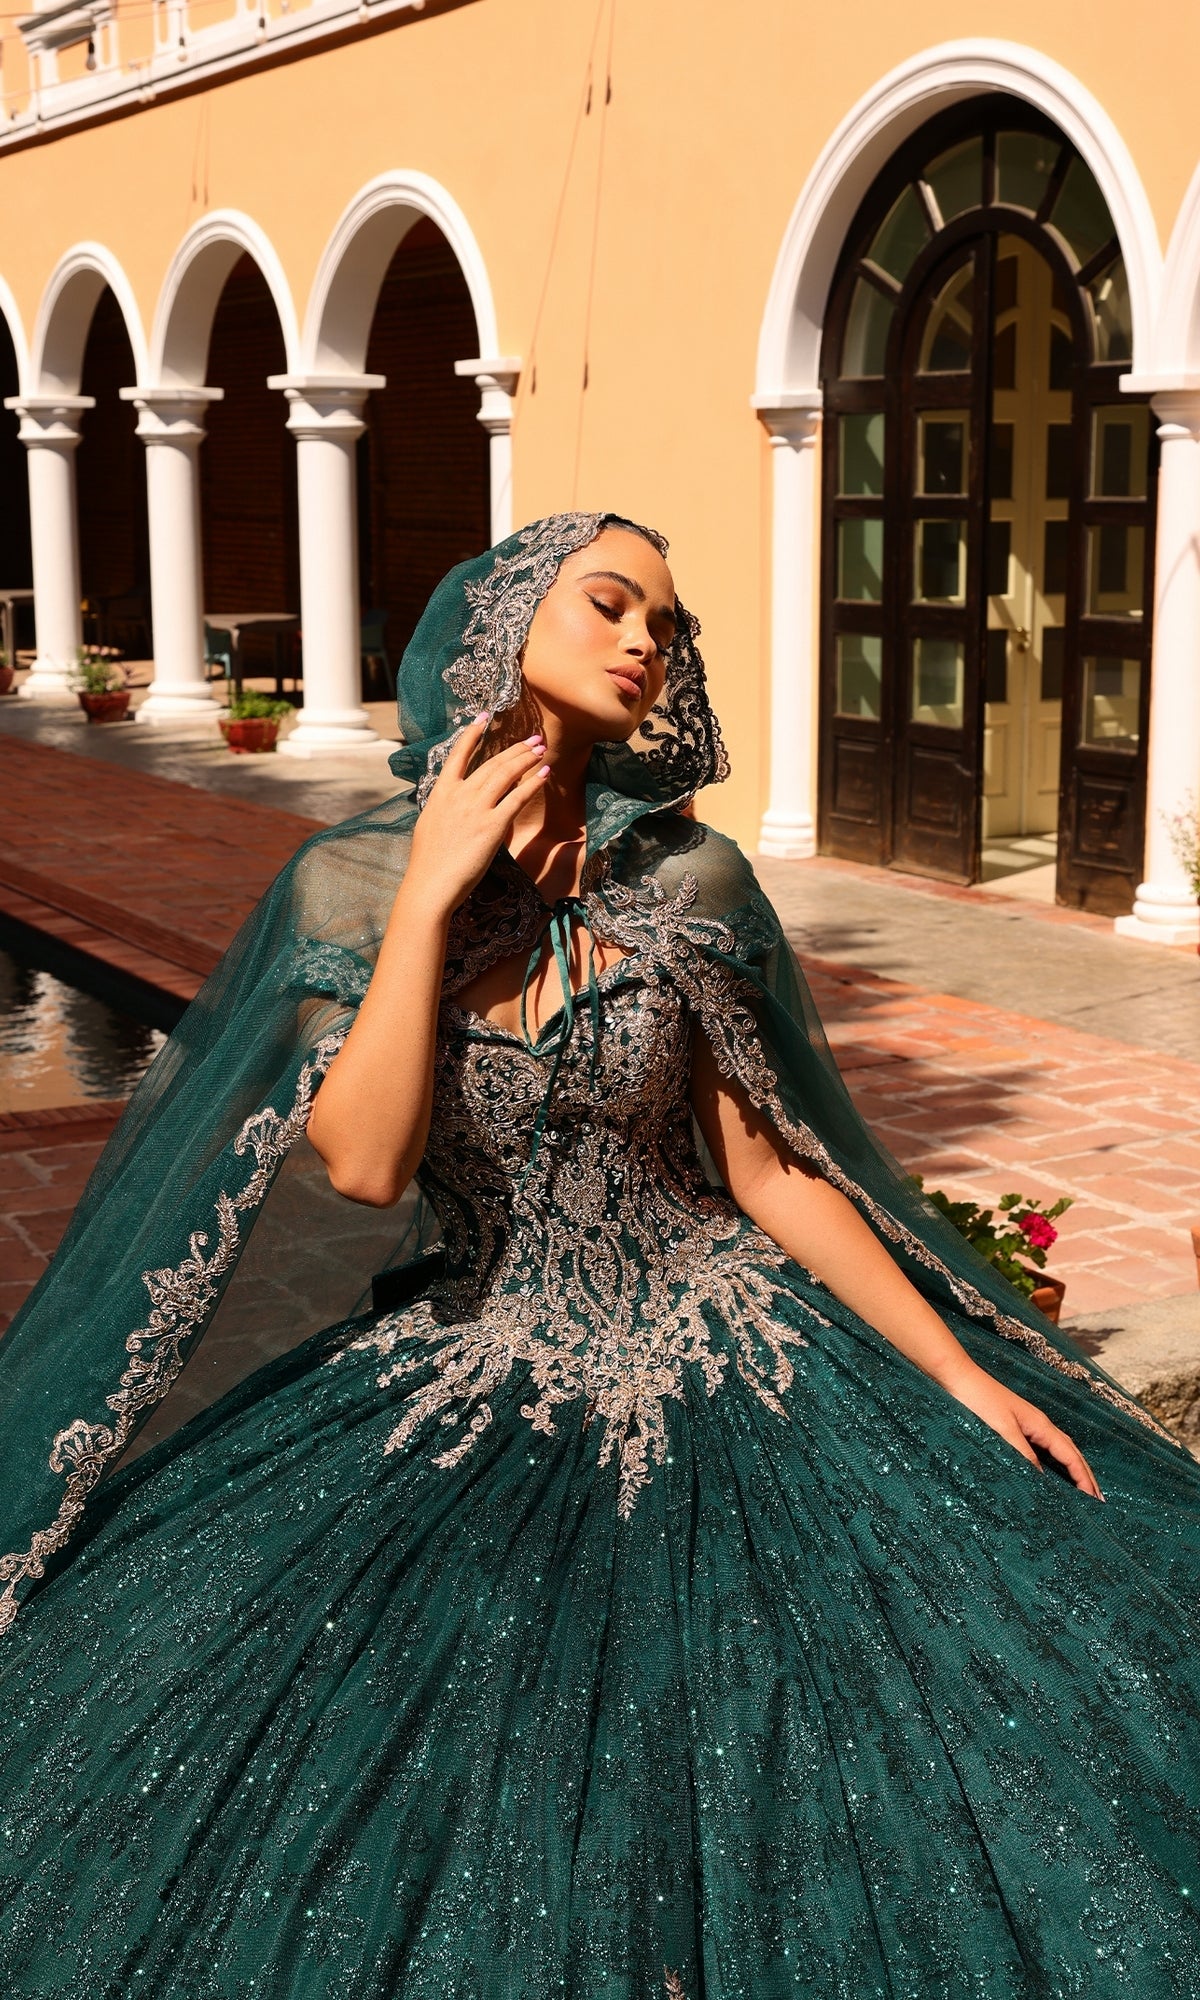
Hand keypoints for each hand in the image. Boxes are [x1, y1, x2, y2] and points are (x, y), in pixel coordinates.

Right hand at [402, 716, 549, 918]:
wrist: (431, 884)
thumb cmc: (429, 863)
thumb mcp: (430, 825)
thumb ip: (446, 808)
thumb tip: (456, 803)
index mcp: (441, 793)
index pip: (457, 756)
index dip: (472, 734)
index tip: (484, 717)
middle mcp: (459, 795)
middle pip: (492, 763)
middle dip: (515, 748)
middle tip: (532, 738)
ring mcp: (476, 809)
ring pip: (506, 774)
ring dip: (526, 759)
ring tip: (540, 749)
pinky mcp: (492, 826)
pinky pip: (517, 799)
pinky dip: (533, 784)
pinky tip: (544, 773)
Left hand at [938, 1360, 1103, 1497]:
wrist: (954, 1377)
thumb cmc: (977, 1400)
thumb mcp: (1002, 1430)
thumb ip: (1022, 1454)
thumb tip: (1042, 1480)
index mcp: (1040, 1424)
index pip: (1071, 1455)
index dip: (1085, 1478)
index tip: (1096, 1501)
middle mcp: (1038, 1425)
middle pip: (1070, 1453)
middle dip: (1085, 1477)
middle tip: (1098, 1502)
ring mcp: (1026, 1425)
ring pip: (1056, 1452)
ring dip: (1071, 1471)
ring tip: (1081, 1492)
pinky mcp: (1012, 1427)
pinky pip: (1039, 1450)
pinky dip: (1050, 1465)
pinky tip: (1047, 1475)